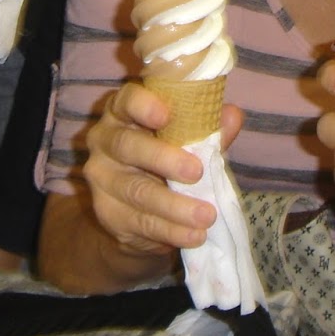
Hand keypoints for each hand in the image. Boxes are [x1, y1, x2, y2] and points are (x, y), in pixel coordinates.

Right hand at [83, 81, 243, 256]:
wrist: (137, 208)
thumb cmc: (166, 156)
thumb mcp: (187, 140)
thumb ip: (207, 128)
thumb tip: (231, 116)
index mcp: (124, 112)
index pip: (127, 100)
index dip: (143, 105)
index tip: (165, 115)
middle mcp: (105, 140)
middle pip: (128, 146)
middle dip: (163, 159)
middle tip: (197, 172)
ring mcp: (102, 179)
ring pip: (137, 191)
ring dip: (174, 206)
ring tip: (207, 215)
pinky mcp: (108, 213)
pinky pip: (140, 222)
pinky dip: (171, 231)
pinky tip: (194, 235)